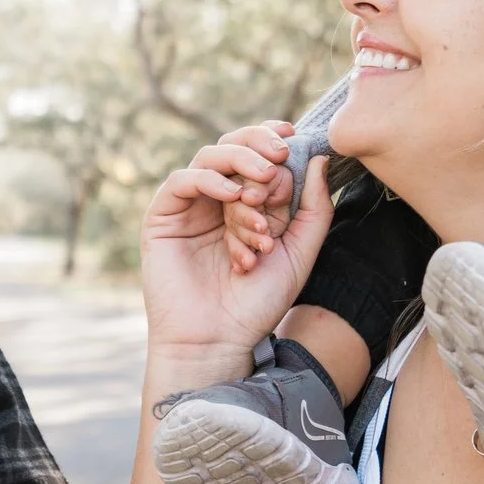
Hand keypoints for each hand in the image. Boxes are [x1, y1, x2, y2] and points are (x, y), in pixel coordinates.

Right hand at [139, 128, 331, 368]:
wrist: (219, 340)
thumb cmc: (257, 303)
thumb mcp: (299, 252)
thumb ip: (314, 208)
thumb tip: (320, 158)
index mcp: (250, 205)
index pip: (262, 157)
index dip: (279, 152)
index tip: (295, 153)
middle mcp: (219, 200)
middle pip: (234, 145)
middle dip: (259, 142)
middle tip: (280, 152)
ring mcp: (190, 206)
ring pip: (210, 157)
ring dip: (240, 166)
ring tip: (259, 191)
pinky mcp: (163, 216)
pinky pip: (182, 180)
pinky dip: (209, 180)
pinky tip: (232, 196)